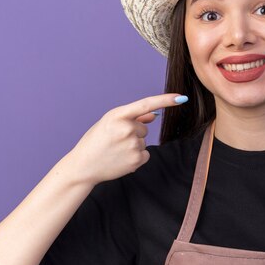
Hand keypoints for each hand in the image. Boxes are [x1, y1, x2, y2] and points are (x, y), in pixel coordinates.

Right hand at [66, 93, 187, 184]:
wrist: (83, 166)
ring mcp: (132, 145)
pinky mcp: (137, 159)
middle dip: (133, 132)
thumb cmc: (96, 141)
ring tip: (115, 150)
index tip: (181, 97)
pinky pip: (145, 153)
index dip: (165, 100)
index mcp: (117, 115)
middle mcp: (126, 128)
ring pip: (144, 141)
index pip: (146, 104)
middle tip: (115, 140)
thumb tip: (154, 115)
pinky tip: (121, 159)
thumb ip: (133, 117)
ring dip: (133, 145)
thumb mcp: (109, 123)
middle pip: (144, 127)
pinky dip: (136, 156)